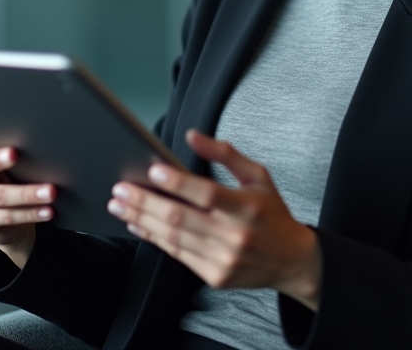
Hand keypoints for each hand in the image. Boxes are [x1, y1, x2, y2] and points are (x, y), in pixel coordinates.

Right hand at [0, 113, 55, 267]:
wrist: (9, 220)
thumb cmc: (10, 178)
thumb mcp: (7, 160)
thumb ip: (11, 145)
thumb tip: (41, 134)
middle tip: (14, 154)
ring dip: (28, 193)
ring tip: (50, 191)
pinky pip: (7, 216)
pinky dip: (30, 213)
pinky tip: (46, 210)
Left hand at [107, 129, 321, 309]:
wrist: (291, 260)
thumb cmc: (272, 213)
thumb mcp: (258, 176)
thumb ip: (225, 155)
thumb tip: (193, 136)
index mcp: (247, 206)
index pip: (207, 193)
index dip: (178, 182)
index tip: (153, 170)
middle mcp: (234, 235)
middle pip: (181, 217)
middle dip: (145, 202)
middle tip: (121, 189)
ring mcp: (223, 259)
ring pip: (173, 237)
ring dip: (142, 220)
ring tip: (120, 205)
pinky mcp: (215, 275)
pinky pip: (177, 255)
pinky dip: (154, 238)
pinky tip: (139, 225)